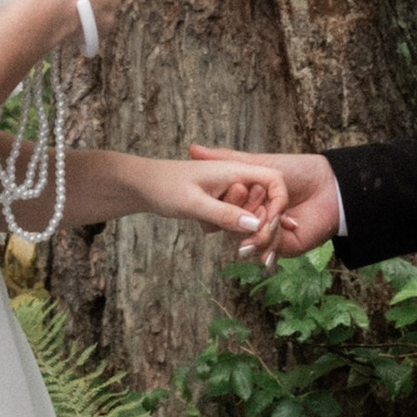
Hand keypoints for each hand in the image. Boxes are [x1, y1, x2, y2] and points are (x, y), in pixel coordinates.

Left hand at [128, 153, 293, 243]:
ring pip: (250, 213)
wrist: (139, 184)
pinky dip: (226, 228)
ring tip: (224, 238)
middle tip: (244, 246)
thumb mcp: (194, 203)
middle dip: (259, 224)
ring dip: (241, 229)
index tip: (267, 227)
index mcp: (234, 170)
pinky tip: (204, 227)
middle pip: (265, 202)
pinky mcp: (218, 202)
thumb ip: (225, 213)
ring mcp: (227, 191)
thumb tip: (256, 226)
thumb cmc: (164, 186)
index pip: (274, 181)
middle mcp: (235, 178)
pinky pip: (233, 218)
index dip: (277, 204)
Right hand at [191, 144, 341, 260]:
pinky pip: (266, 249)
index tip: (231, 189)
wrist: (331, 186)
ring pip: (246, 241)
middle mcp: (252, 220)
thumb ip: (225, 159)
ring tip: (265, 217)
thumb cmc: (298, 170)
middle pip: (230, 228)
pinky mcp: (282, 247)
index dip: (218, 205)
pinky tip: (272, 231)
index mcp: (245, 202)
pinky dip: (267, 241)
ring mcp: (266, 235)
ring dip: (253, 230)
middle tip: (251, 200)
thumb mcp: (258, 162)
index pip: (219, 211)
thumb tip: (192, 149)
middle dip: (236, 218)